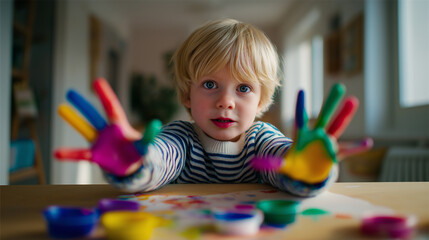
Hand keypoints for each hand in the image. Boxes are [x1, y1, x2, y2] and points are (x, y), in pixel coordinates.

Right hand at [54, 78, 160, 175]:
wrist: (133, 166)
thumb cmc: (139, 152)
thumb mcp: (145, 144)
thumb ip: (149, 136)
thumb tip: (156, 124)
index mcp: (120, 126)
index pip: (111, 107)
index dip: (105, 95)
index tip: (97, 80)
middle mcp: (107, 131)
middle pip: (94, 115)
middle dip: (83, 105)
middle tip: (69, 92)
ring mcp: (100, 142)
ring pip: (85, 129)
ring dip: (74, 120)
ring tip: (60, 108)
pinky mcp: (96, 156)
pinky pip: (81, 155)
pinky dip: (70, 154)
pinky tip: (56, 153)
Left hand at [251, 84, 367, 183]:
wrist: (305, 173)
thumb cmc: (294, 165)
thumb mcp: (282, 166)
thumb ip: (271, 164)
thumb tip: (254, 163)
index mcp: (302, 136)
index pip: (301, 117)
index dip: (301, 105)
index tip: (302, 90)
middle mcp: (317, 135)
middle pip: (324, 116)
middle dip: (330, 103)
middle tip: (339, 86)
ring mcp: (327, 143)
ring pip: (337, 127)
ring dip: (345, 115)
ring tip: (353, 101)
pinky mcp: (335, 155)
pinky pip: (347, 150)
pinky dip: (357, 147)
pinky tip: (368, 142)